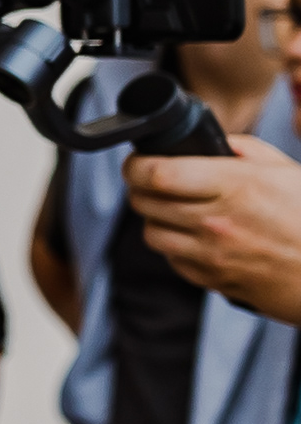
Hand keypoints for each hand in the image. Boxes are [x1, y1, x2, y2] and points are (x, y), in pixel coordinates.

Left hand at [127, 138, 300, 320]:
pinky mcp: (215, 281)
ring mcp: (213, 255)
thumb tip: (209, 143)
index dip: (136, 165)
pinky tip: (197, 239)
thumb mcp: (286, 171)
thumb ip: (244, 150)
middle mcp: (216, 221)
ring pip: (152, 234)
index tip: (137, 162)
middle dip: (142, 189)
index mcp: (234, 186)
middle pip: (144, 203)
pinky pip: (174, 261)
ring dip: (157, 220)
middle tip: (152, 183)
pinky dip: (177, 249)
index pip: (156, 174)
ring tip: (176, 211)